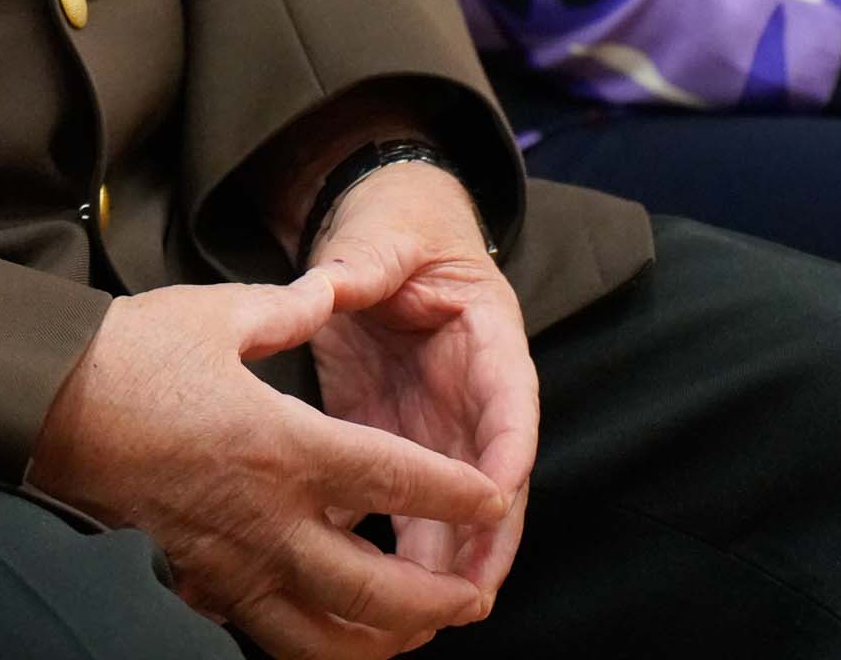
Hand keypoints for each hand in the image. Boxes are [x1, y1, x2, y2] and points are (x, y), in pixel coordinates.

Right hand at [27, 269, 507, 657]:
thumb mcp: (221, 313)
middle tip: (472, 597)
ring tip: (415, 635)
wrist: (47, 406)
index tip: (492, 498)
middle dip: (436, 603)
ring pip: (325, 638)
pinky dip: (315, 643)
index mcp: (285, 445)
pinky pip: (269, 634)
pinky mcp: (197, 587)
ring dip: (381, 644)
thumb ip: (292, 310)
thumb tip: (331, 292)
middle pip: (375, 592)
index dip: (454, 494)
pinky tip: (332, 628)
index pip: (396, 480)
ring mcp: (231, 565)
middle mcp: (268, 521)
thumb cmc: (132, 354)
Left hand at [303, 163, 535, 620]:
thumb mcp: (385, 231)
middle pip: (494, 475)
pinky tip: (376, 596)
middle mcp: (474, 392)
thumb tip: (327, 283)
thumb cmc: (395, 224)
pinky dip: (399, 550)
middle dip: (487, 538)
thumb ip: (365, 260)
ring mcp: (439, 422)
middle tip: (469, 595)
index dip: (508, 453)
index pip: (513, 401)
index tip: (497, 500)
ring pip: (454, 505)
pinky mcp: (397, 439)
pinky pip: (406, 502)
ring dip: (446, 562)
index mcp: (488, 334)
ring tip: (428, 616)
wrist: (375, 227)